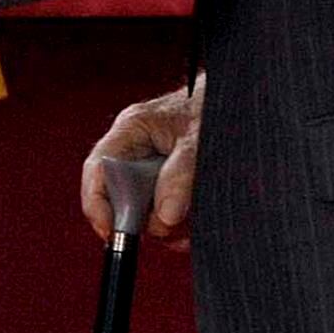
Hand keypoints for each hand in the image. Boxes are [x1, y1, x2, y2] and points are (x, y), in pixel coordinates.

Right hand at [81, 74, 203, 248]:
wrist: (235, 100)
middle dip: (145, 219)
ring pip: (144, 212)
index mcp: (131, 130)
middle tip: (173, 224)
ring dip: (168, 225)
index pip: (98, 170)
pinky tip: (197, 220)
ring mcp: (150, 170)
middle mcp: (135, 151)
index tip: (114, 232)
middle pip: (121, 198)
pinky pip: (163, 215)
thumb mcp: (197, 140)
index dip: (98, 204)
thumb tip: (165, 217)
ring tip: (195, 217)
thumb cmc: (213, 107)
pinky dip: (180, 225)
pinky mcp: (168, 185)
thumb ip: (180, 176)